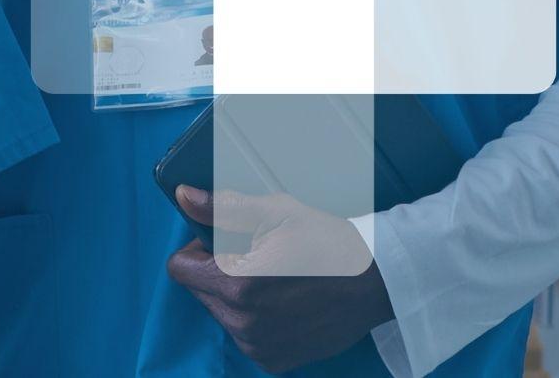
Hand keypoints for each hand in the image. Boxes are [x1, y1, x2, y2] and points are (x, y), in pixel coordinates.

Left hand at [166, 185, 396, 372]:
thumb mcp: (277, 213)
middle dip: (219, 272)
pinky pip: (245, 336)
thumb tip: (183, 197)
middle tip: (258, 258)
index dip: (198, 250)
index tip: (226, 243)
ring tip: (276, 280)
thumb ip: (224, 208)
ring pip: (222, 314)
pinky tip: (286, 303)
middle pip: (201, 290)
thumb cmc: (329, 242)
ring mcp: (259, 346)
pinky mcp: (275, 361)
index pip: (180, 268)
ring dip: (237, 297)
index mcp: (236, 284)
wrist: (379, 283)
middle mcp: (243, 322)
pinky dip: (256, 320)